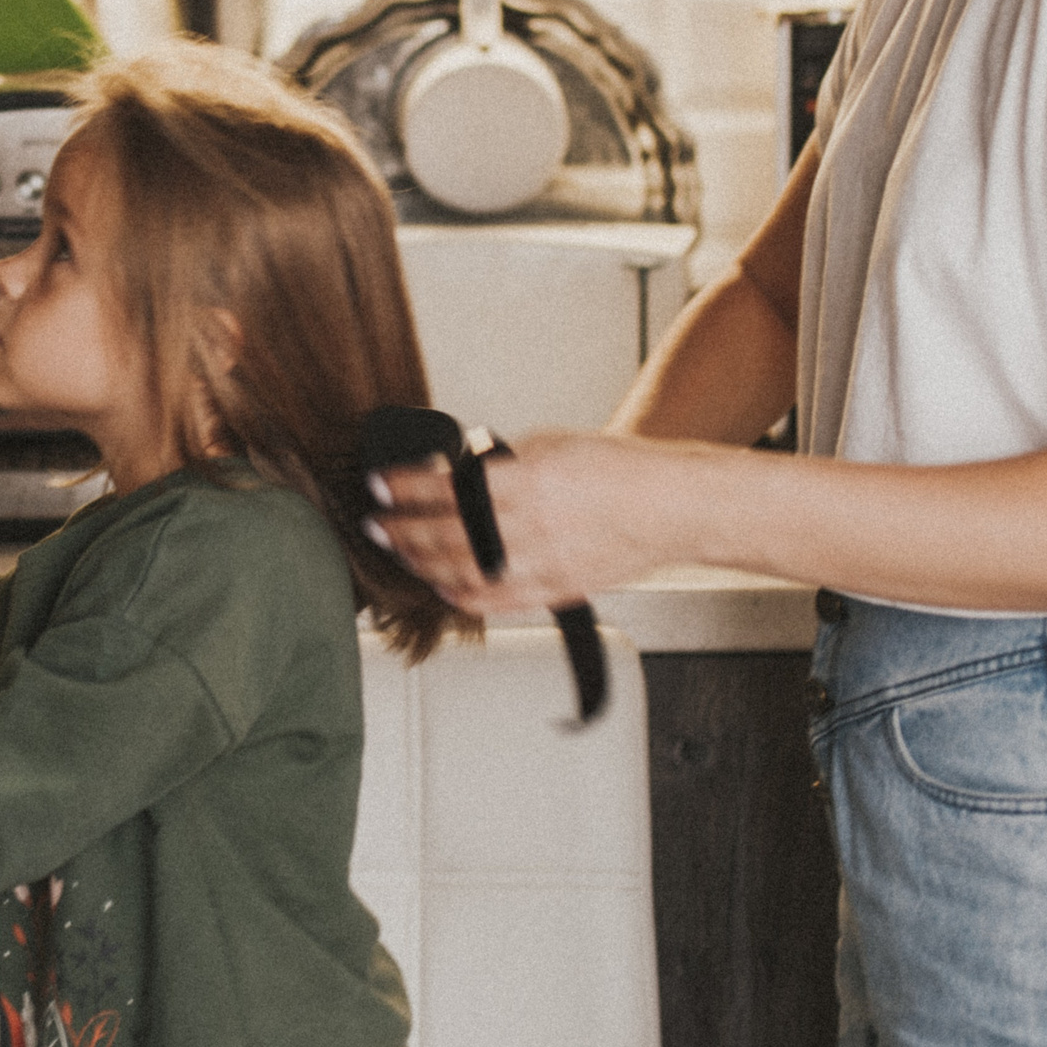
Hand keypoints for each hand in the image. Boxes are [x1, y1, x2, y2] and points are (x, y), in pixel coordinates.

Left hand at [367, 430, 684, 614]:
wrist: (670, 506)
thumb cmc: (619, 470)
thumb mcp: (551, 444)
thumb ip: (501, 464)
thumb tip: (457, 473)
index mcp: (529, 482)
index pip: (447, 488)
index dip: (405, 487)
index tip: (380, 484)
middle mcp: (531, 527)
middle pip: (445, 534)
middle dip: (401, 529)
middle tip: (376, 522)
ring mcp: (543, 563)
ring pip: (463, 572)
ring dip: (422, 563)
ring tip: (399, 551)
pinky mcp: (556, 589)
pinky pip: (496, 601)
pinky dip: (462, 596)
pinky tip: (442, 587)